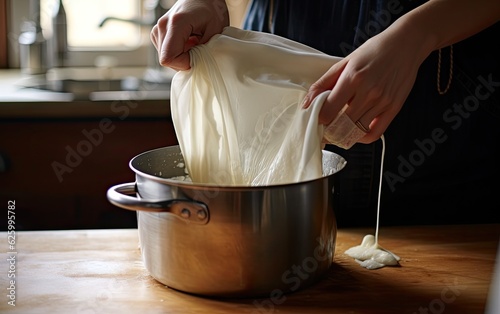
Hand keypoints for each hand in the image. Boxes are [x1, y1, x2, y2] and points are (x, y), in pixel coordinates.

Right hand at [150, 0, 228, 70]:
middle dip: (184, 61)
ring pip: (166, 58)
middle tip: (199, 51)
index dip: (184, 64)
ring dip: (182, 57)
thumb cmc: (211, 10)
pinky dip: (178, 52)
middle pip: (166, 60)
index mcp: (176, 23)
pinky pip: (166, 52)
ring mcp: (157, 29)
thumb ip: (205, 51)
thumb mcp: (215, 31)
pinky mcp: (158, 33)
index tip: (198, 58)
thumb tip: (197, 67)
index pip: (169, 58)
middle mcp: (162, 26)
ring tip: (194, 44)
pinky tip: (188, 43)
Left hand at [302, 26, 426, 143]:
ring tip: (338, 129)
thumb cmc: (374, 51)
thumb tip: (306, 102)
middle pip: (341, 124)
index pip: (328, 111)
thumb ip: (324, 82)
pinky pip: (375, 133)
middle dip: (329, 129)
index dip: (319, 118)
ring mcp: (383, 102)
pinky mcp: (394, 108)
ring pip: (356, 131)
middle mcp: (369, 92)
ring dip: (344, 134)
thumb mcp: (345, 61)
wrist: (406, 44)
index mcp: (353, 78)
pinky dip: (362, 138)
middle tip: (325, 128)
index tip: (316, 118)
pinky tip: (355, 131)